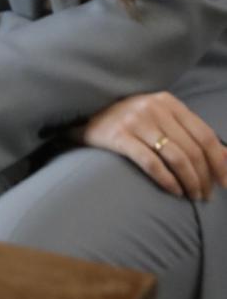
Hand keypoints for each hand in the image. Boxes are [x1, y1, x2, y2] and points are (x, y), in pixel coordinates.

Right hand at [81, 92, 226, 200]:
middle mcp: (154, 107)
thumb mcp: (162, 119)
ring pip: (175, 157)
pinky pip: (151, 162)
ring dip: (189, 182)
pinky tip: (173, 191)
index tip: (226, 184)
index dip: (220, 163)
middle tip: (205, 197)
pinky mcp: (119, 136)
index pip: (204, 135)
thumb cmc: (131, 121)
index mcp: (168, 102)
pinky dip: (167, 180)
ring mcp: (135, 120)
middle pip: (192, 150)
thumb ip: (190, 134)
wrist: (86, 115)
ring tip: (191, 197)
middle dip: (204, 178)